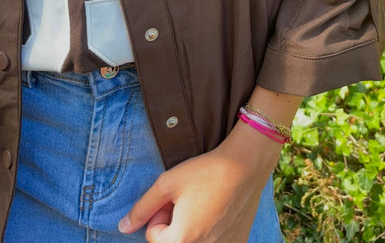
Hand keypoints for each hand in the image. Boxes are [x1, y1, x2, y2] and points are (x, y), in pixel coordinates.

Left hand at [118, 121, 280, 242]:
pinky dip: (214, 232)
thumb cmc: (205, 171)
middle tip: (189, 200)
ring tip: (205, 205)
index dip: (161, 213)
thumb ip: (142, 207)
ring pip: (195, 242)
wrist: (246, 165)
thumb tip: (122, 228)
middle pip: (175, 242)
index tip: (175, 197)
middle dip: (176, 224)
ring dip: (194, 229)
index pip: (155, 236)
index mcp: (182, 240)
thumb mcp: (167, 183)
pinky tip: (221, 212)